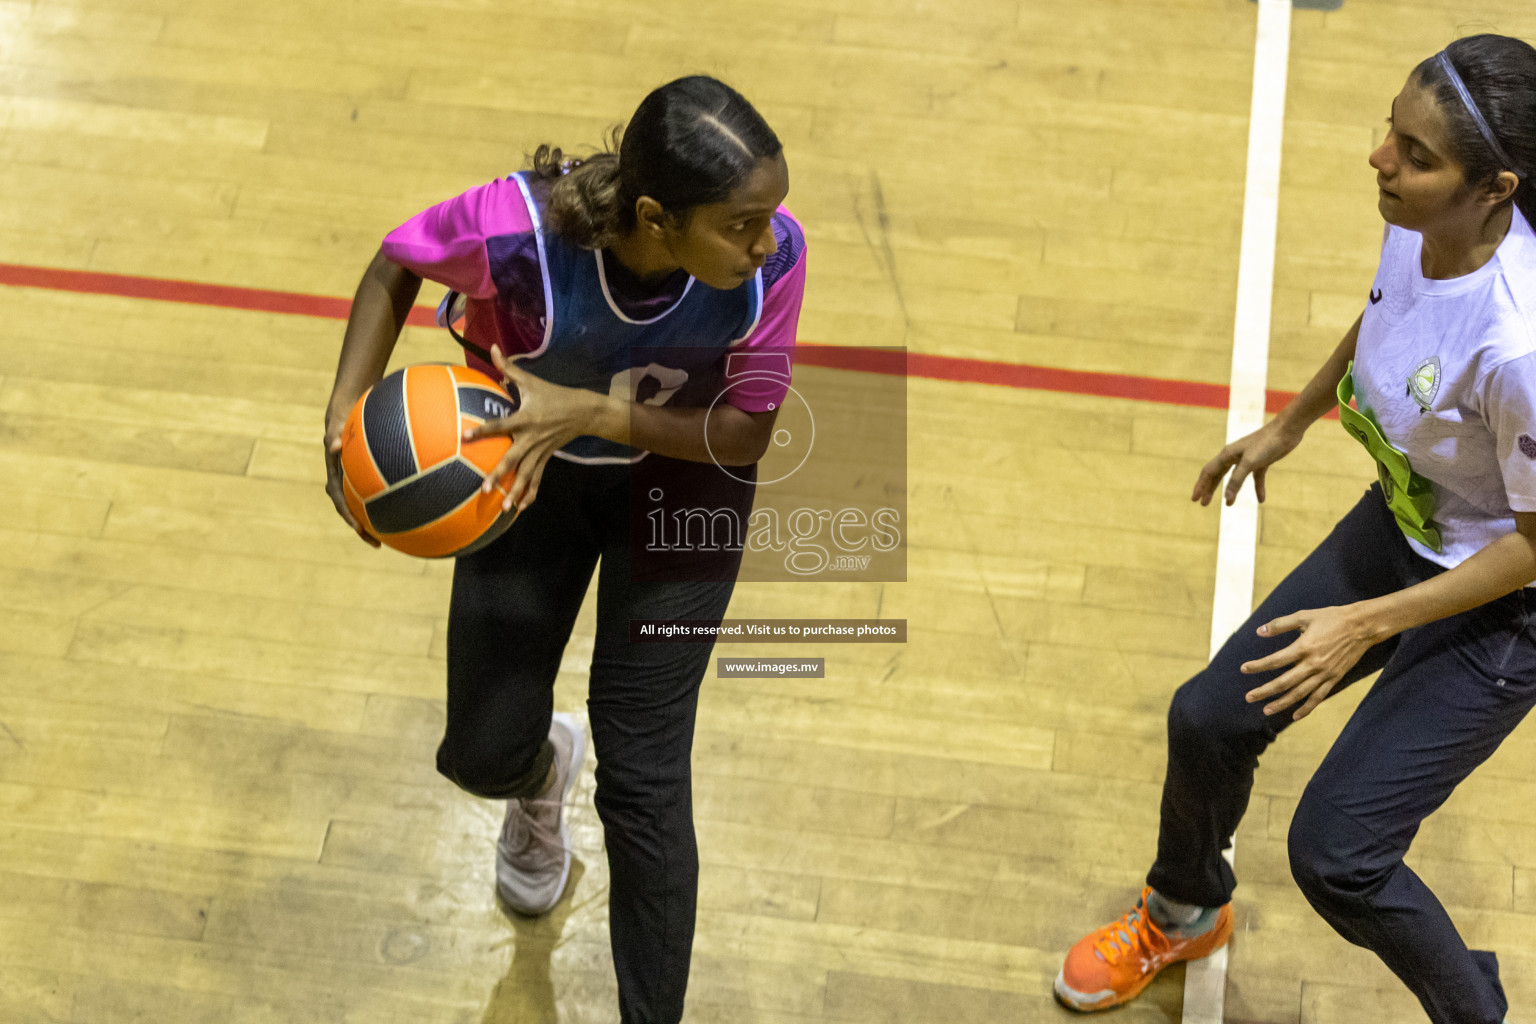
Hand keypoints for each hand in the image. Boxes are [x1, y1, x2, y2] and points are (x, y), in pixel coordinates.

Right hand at [324, 412, 380, 547]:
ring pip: (363, 504)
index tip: (357, 528)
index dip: (347, 515)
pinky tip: (410, 508)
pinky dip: (388, 502)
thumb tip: (333, 446)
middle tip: (376, 544)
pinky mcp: (366, 476)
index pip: (339, 499)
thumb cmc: (343, 415)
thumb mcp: (337, 422)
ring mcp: (355, 479)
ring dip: (374, 520)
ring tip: (391, 537)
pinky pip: (376, 492)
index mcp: (335, 472)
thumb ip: (335, 434)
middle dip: (362, 528)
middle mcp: (344, 479)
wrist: (347, 408)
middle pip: (351, 509)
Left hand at [464, 348, 601, 512]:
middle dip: (499, 474)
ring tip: (504, 507)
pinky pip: (538, 478)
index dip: (482, 431)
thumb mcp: (532, 381)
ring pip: (526, 474)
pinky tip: (520, 508)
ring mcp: (540, 451)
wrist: (584, 411)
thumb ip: (509, 368)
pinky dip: (530, 493)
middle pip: (513, 459)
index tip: (464, 437)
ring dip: (515, 491)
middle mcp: (532, 438)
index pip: (500, 425)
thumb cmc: (553, 394)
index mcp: (526, 418)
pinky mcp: (547, 458)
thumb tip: (492, 349)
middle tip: (484, 489)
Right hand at [1192, 418, 1304, 505]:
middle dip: (1209, 489)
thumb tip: (1226, 498)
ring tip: (1228, 504)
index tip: (1195, 500)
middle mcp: (1234, 456)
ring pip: (1234, 478)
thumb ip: (1237, 480)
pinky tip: (1261, 500)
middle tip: (1203, 503)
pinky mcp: (1261, 462)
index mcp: (1227, 455)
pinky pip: (1256, 478)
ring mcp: (1248, 459)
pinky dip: (1257, 489)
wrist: (1287, 430)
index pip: (1209, 473)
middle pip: (1217, 475)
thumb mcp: (1250, 463)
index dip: (1201, 486)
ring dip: (1230, 490)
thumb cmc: (1266, 444)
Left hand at [1240, 606, 1378, 719]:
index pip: (1275, 660)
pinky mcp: (1334, 678)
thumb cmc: (1331, 618)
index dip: (1258, 666)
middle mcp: (1314, 664)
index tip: (1244, 669)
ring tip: (1266, 710)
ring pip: (1300, 694)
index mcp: (1304, 647)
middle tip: (1249, 697)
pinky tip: (1294, 716)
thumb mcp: (1304, 616)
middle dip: (1265, 691)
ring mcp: (1325, 674)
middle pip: (1285, 682)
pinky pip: (1319, 697)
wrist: (1362, 626)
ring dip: (1282, 704)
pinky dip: (1307, 708)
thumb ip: (1280, 624)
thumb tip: (1259, 631)